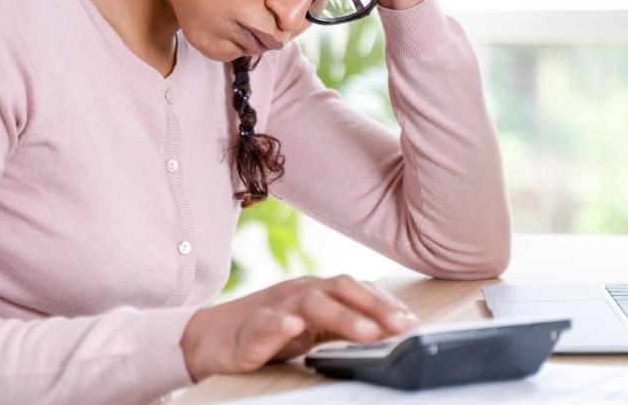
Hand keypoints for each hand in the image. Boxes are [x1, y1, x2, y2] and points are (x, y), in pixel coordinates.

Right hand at [179, 275, 418, 380]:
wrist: (213, 337)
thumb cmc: (269, 331)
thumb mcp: (314, 328)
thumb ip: (346, 325)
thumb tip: (391, 331)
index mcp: (319, 291)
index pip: (359, 290)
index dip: (387, 303)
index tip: (414, 323)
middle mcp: (301, 292)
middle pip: (342, 289)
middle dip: (376, 307)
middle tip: (403, 327)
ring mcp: (276, 308)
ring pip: (312, 304)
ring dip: (343, 317)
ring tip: (368, 333)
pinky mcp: (251, 328)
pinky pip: (266, 323)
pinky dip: (281, 324)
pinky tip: (294, 328)